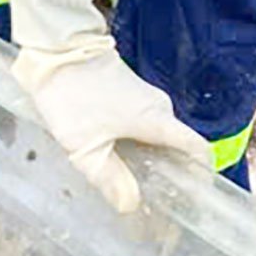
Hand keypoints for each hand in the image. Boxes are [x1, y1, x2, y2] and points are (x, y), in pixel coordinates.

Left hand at [14, 37, 211, 215]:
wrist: (55, 50)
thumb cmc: (72, 97)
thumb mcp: (86, 149)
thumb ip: (109, 179)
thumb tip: (130, 205)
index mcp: (157, 120)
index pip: (197, 149)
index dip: (200, 175)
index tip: (193, 197)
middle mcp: (159, 107)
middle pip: (178, 146)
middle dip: (172, 174)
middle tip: (156, 201)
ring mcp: (146, 98)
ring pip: (159, 136)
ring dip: (152, 158)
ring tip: (137, 185)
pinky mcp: (130, 93)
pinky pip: (144, 125)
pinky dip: (139, 143)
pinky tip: (120, 158)